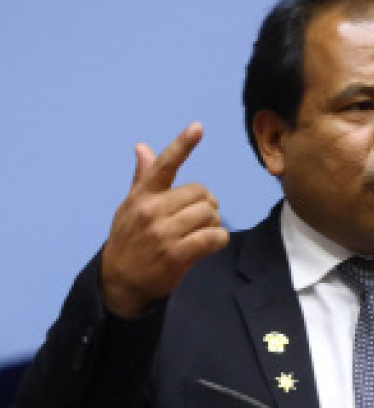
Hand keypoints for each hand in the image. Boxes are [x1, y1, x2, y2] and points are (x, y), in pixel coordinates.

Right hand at [100, 123, 228, 317]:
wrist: (120, 280)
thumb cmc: (129, 239)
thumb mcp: (130, 207)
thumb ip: (142, 178)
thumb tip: (142, 147)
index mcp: (142, 196)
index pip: (164, 165)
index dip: (182, 145)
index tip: (198, 127)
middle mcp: (151, 210)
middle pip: (200, 193)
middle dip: (208, 204)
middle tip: (202, 216)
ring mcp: (163, 233)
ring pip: (209, 214)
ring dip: (214, 223)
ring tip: (204, 231)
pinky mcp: (176, 255)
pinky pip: (213, 237)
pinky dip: (219, 239)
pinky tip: (212, 243)